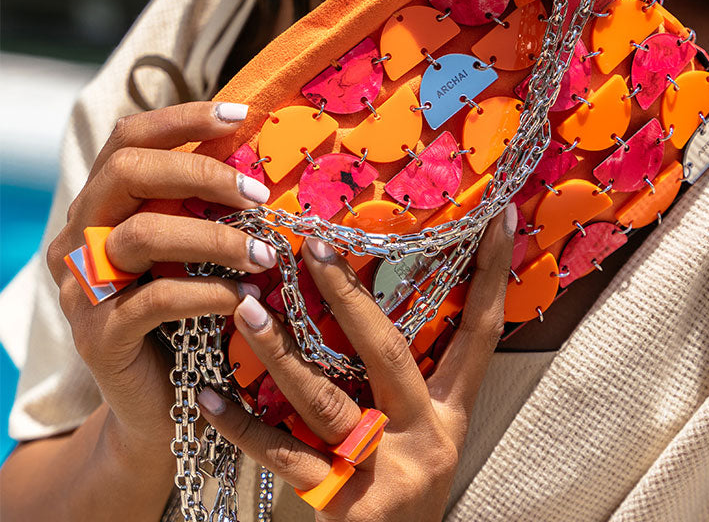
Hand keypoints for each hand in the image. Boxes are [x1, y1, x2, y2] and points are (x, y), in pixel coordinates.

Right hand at [46, 101, 277, 447]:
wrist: (162, 402)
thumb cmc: (188, 313)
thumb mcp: (194, 249)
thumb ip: (203, 205)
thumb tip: (259, 155)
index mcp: (103, 205)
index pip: (130, 140)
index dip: (182, 118)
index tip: (240, 115)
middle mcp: (80, 236)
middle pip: (127, 172)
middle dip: (201, 173)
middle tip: (258, 194)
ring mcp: (82, 287)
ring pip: (142, 235)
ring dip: (216, 238)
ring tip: (266, 256)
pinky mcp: (97, 336)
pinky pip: (155, 300)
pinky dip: (207, 293)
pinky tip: (242, 298)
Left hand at [196, 204, 515, 520]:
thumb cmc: (408, 488)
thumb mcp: (428, 436)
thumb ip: (408, 382)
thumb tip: (368, 308)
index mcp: (451, 413)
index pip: (480, 333)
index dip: (491, 275)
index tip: (496, 219)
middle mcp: (425, 436)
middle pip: (388, 353)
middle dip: (349, 296)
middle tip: (313, 246)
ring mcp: (383, 471)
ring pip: (324, 400)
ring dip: (280, 350)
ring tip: (247, 307)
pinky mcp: (342, 505)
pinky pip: (282, 456)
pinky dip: (242, 425)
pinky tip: (207, 395)